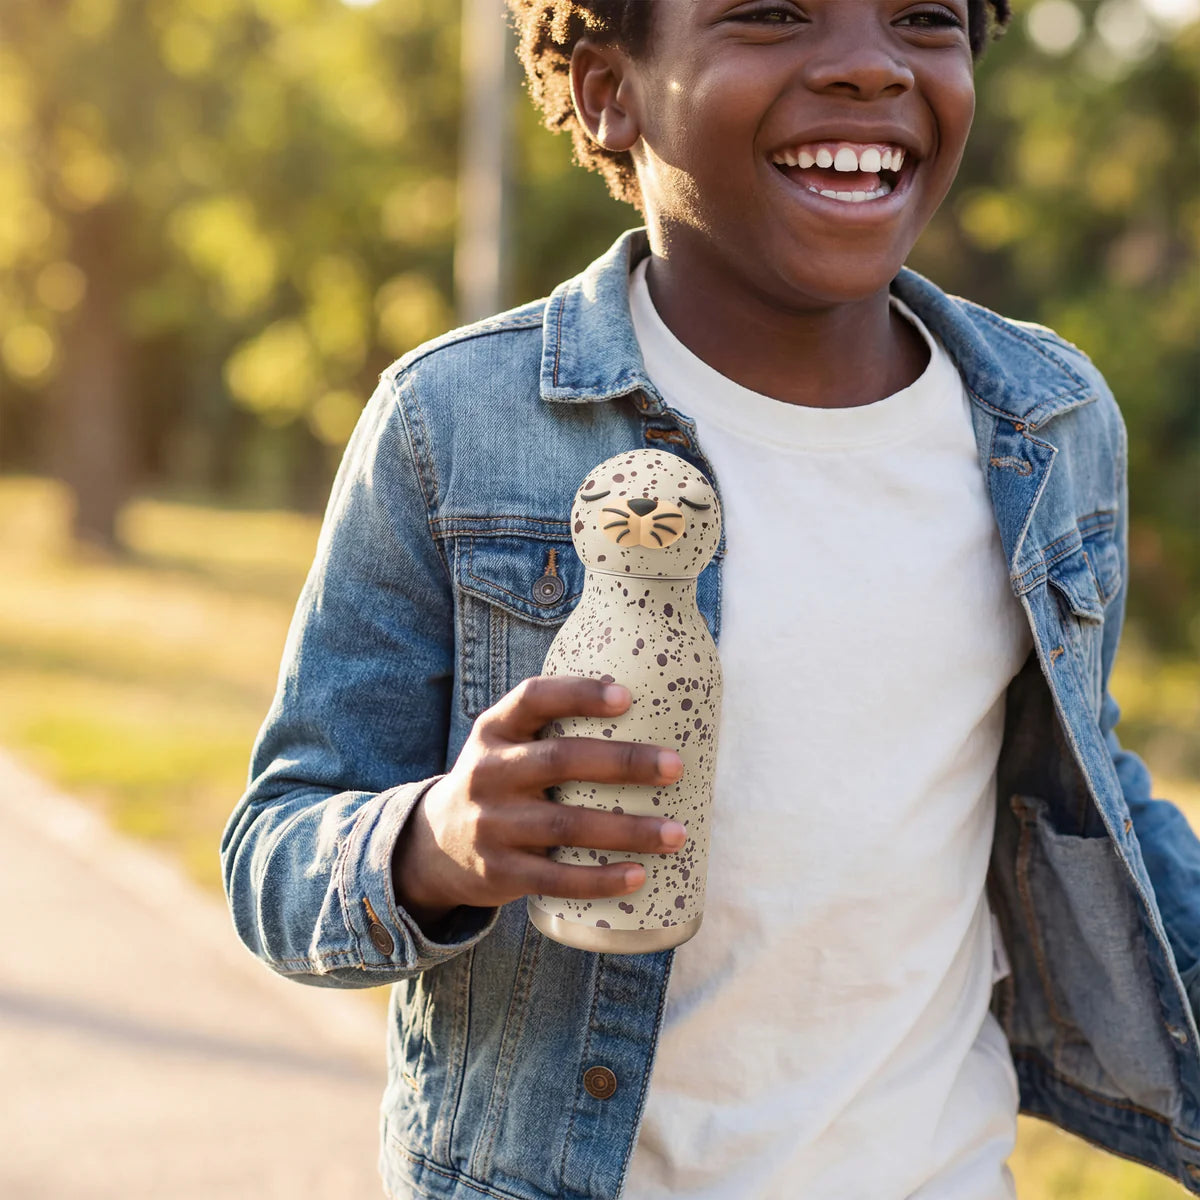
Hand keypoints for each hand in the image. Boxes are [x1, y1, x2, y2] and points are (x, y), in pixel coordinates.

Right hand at [391, 676, 686, 930]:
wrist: (435, 846)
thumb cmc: (499, 783)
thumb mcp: (506, 744)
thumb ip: (552, 727)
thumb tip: (641, 705)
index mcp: (495, 730)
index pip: (534, 699)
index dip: (579, 694)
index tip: (627, 698)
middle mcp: (488, 772)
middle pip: (559, 761)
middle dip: (623, 763)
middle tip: (675, 767)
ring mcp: (490, 824)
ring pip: (565, 825)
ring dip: (627, 830)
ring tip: (675, 833)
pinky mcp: (499, 872)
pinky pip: (555, 878)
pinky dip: (600, 879)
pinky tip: (639, 876)